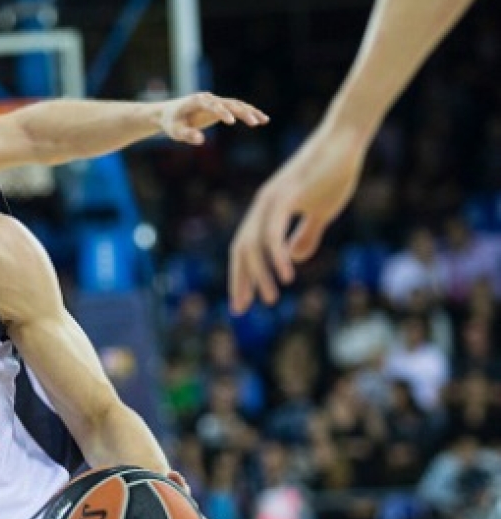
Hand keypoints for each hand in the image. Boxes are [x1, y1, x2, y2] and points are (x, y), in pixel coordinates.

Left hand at [158, 92, 269, 145]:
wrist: (169, 113)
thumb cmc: (172, 122)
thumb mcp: (175, 131)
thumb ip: (186, 135)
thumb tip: (201, 140)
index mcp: (197, 101)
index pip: (212, 105)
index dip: (222, 112)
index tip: (232, 122)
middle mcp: (209, 99)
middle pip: (229, 103)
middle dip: (242, 112)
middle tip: (254, 123)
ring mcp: (216, 102)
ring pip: (236, 104)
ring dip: (250, 111)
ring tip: (264, 121)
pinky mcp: (220, 107)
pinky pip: (237, 108)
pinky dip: (249, 112)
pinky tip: (261, 120)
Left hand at [228, 124, 369, 313]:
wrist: (346, 140)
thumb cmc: (335, 173)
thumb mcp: (320, 212)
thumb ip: (306, 235)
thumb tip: (293, 258)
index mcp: (267, 210)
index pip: (245, 247)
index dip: (242, 274)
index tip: (244, 301)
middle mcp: (263, 205)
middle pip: (241, 249)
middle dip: (241, 281)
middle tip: (241, 309)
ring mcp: (272, 199)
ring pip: (255, 244)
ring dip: (260, 274)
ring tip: (270, 298)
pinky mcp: (287, 196)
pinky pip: (274, 231)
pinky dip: (276, 255)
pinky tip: (284, 274)